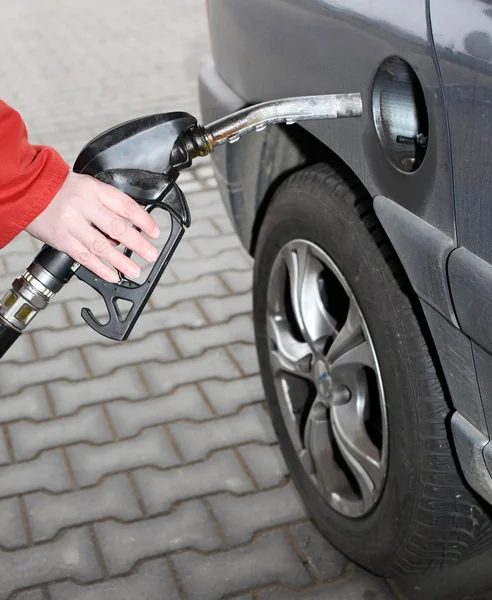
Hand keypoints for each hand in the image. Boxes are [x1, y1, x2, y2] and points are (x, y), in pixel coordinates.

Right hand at [26, 172, 159, 282]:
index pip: (126, 206)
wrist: (30, 190)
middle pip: (116, 227)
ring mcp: (71, 223)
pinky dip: (99, 268)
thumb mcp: (89, 188)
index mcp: (95, 190)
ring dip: (120, 261)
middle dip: (137, 244)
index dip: (144, 221)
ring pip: (101, 246)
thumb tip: (130, 229)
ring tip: (134, 270)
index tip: (154, 232)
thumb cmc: (63, 191)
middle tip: (150, 254)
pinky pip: (84, 257)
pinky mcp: (61, 239)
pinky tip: (112, 275)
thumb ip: (109, 206)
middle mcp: (84, 206)